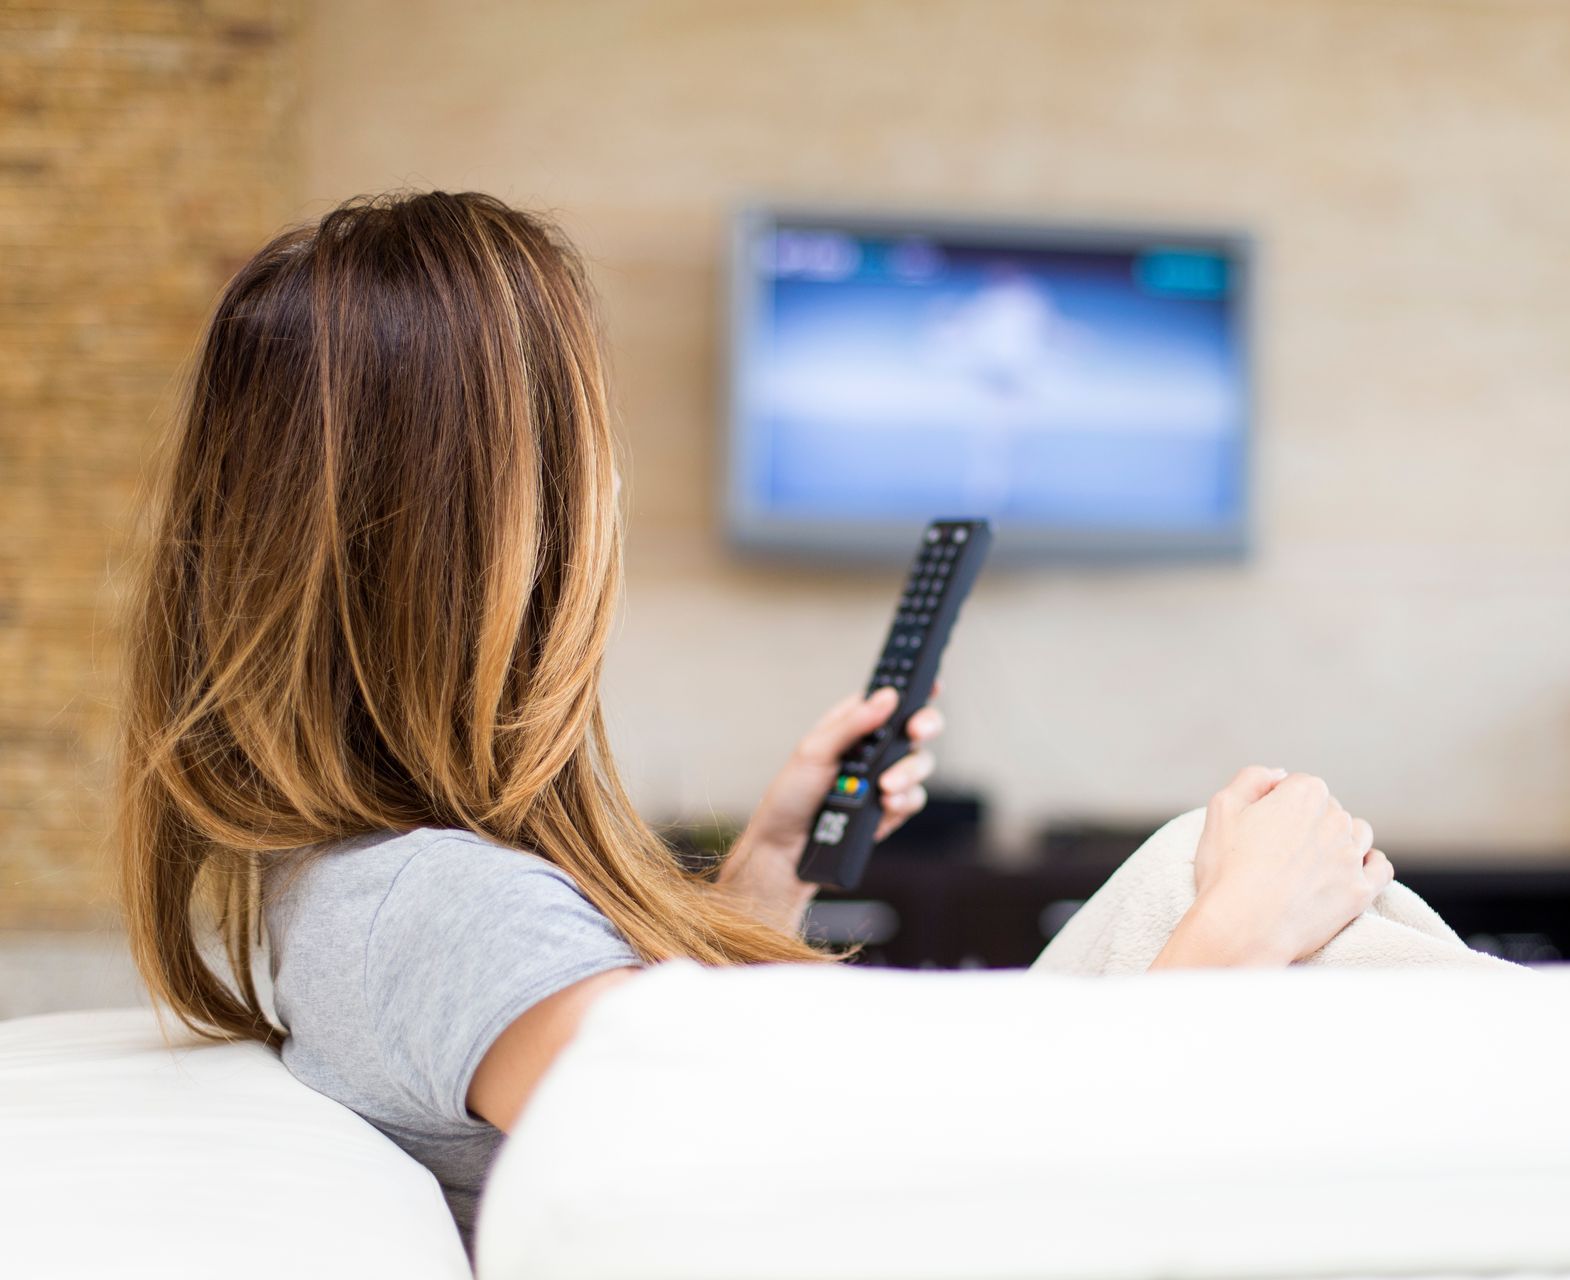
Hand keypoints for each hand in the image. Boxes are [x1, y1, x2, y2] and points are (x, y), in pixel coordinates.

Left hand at [715, 685, 944, 931]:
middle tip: (917, 730)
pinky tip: (887, 805)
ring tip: (886, 786)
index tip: (932, 682)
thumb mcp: (814, 752)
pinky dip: (904, 801)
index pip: (887, 700)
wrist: (786, 853)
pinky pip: (914, 798)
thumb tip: (886, 697)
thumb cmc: (790, 798)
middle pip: (915, 727)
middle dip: (924, 725)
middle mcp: (872, 751)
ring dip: (909, 772)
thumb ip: (852, 724)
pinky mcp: (890, 809)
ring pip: (920, 763)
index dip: (913, 688)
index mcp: (851, 726)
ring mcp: (883, 780)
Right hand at [1152, 766, 1394, 968]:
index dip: (1277, 803)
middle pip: (1328, 809)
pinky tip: (1352, 870)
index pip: (1299, 785)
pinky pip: (1380, 868)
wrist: (1242, 927)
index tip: (1261, 826)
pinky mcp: (1360, 890)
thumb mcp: (1222, 808)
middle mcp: (1335, 819)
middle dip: (1308, 822)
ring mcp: (1351, 856)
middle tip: (1280, 849)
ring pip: (1358, 834)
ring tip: (1313, 861)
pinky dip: (1369, 865)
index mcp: (1304, 793)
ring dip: (1340, 840)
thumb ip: (1252, 778)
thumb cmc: (1227, 869)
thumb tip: (1279, 775)